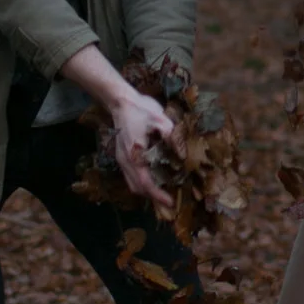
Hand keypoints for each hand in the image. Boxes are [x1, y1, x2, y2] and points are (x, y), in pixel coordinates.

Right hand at [60, 44, 182, 213]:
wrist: (120, 100)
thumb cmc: (141, 109)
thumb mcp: (160, 119)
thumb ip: (172, 137)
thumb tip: (182, 154)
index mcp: (134, 154)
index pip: (145, 182)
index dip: (158, 195)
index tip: (171, 203)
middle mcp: (125, 160)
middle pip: (137, 188)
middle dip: (153, 198)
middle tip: (170, 202)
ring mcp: (121, 159)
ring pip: (132, 183)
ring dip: (146, 191)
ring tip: (163, 194)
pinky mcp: (121, 156)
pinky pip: (130, 176)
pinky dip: (141, 183)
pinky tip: (154, 180)